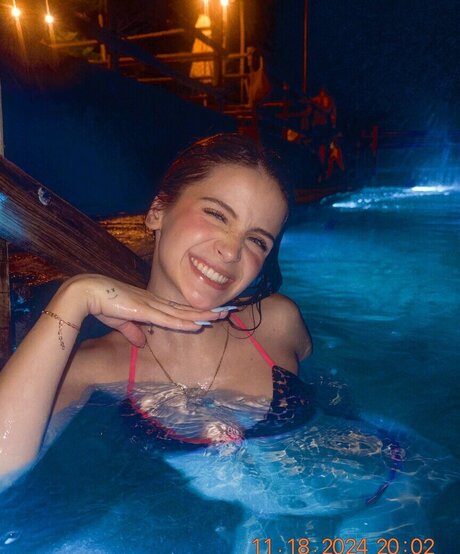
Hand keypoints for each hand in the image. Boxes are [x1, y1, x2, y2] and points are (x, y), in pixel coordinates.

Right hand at [70, 274, 228, 346]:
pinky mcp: (144, 310)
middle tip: (227, 311)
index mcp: (150, 304)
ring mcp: (151, 305)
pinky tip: (198, 324)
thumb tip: (143, 342)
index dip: (195, 312)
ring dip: (202, 315)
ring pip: (182, 312)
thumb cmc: (102, 305)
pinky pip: (168, 319)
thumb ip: (133, 331)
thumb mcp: (121, 322)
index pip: (177, 310)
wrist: (88, 293)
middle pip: (185, 309)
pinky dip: (184, 322)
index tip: (211, 314)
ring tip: (221, 316)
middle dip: (207, 311)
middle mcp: (155, 302)